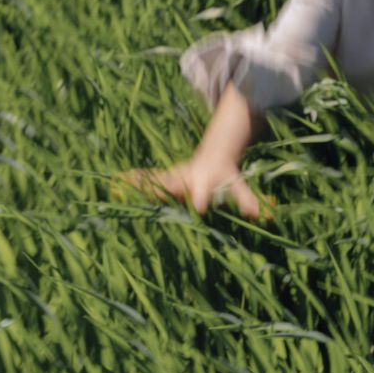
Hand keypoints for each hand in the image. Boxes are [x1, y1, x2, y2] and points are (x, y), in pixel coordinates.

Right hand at [120, 155, 270, 221]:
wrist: (213, 157)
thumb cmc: (225, 175)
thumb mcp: (237, 185)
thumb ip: (246, 199)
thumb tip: (259, 215)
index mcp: (203, 182)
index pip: (202, 193)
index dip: (201, 198)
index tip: (199, 206)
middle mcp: (184, 180)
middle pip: (172, 186)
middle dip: (162, 191)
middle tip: (149, 196)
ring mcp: (171, 178)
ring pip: (153, 181)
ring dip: (138, 184)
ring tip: (118, 186)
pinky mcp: (162, 179)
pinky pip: (145, 180)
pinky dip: (131, 181)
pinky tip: (114, 183)